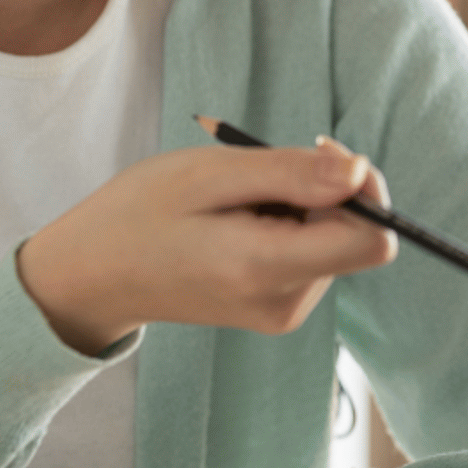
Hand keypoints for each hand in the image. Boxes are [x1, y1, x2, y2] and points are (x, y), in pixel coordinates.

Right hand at [16, 137, 394, 352]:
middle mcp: (287, 303)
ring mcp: (284, 312)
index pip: (373, 241)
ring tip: (235, 203)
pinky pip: (313, 254)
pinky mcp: (278, 309)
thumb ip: (291, 173)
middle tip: (257, 173)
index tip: (320, 155)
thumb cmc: (141, 213)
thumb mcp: (211, 174)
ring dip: (301, 206)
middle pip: (356, 236)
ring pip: (335, 240)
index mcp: (268, 270)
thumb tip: (361, 171)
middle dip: (324, 191)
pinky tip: (238, 222)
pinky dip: (288, 225)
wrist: (94, 275)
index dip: (366, 190)